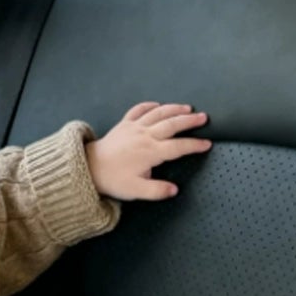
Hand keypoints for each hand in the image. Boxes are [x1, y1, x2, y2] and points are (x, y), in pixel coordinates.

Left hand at [86, 102, 211, 200]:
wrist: (89, 168)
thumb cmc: (113, 180)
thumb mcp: (136, 191)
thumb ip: (157, 190)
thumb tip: (174, 190)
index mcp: (151, 152)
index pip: (178, 147)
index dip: (194, 145)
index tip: (206, 144)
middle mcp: (145, 136)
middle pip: (172, 124)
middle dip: (190, 120)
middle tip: (204, 117)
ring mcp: (134, 127)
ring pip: (158, 113)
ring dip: (174, 108)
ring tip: (187, 107)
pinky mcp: (124, 124)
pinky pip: (138, 109)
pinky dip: (149, 105)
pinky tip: (157, 104)